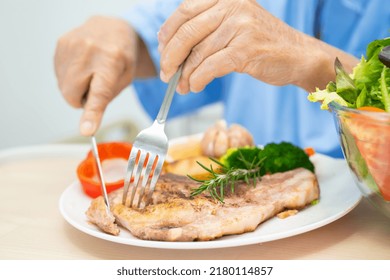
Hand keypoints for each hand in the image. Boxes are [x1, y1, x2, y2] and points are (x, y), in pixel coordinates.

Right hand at [54, 16, 139, 135]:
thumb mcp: (126, 78)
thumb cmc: (121, 56)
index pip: (100, 93)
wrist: (111, 28)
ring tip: (90, 72)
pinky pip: (59, 76)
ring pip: (64, 88)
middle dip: (83, 99)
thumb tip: (88, 121)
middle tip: (96, 85)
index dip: (92, 114)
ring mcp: (72, 45)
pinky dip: (69, 78)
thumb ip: (108, 97)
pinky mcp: (60, 44)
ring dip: (76, 88)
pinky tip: (81, 66)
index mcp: (112, 61)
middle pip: (73, 95)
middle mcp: (89, 51)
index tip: (86, 130)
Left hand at [157, 0, 356, 93]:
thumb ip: (207, 30)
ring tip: (182, 87)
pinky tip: (195, 86)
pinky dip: (198, 79)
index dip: (168, 33)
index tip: (162, 51)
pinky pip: (211, 67)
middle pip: (187, 31)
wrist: (298, 55)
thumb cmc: (262, 44)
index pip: (185, 11)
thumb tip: (171, 50)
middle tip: (166, 74)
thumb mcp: (234, 26)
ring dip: (185, 75)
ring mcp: (241, 26)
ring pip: (198, 53)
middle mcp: (232, 5)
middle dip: (171, 57)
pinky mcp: (247, 49)